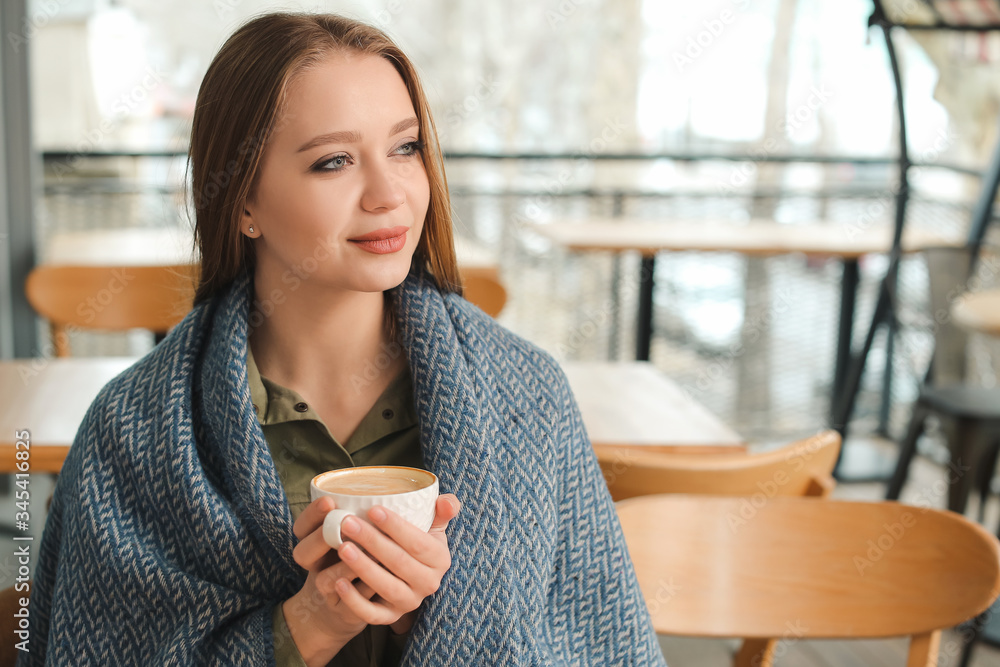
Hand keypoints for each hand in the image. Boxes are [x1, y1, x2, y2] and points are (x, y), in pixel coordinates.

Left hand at [334, 494, 459, 629]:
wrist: (404, 577)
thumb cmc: (414, 543)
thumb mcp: (432, 527)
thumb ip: (442, 511)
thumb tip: (447, 503)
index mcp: (440, 559)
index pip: (418, 542)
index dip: (395, 527)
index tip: (373, 510)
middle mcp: (428, 583)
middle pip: (399, 562)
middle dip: (372, 541)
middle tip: (347, 523)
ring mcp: (409, 602)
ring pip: (386, 587)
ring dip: (363, 567)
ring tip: (342, 547)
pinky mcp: (390, 618)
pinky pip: (372, 614)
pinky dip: (355, 601)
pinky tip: (339, 583)